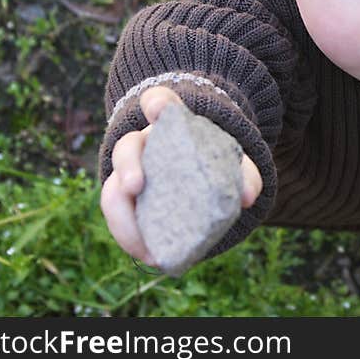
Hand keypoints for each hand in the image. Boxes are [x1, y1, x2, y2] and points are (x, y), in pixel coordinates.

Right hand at [100, 85, 262, 265]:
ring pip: (113, 190)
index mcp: (171, 127)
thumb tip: (247, 197)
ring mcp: (130, 173)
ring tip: (144, 247)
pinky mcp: (127, 203)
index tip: (157, 108)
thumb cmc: (215, 162)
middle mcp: (144, 146)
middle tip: (136, 187)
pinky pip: (119, 220)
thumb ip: (246, 175)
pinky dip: (131, 239)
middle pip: (127, 147)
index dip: (157, 103)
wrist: (201, 177)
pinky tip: (150, 256)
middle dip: (128, 165)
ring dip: (123, 219)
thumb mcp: (235, 165)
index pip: (161, 103)